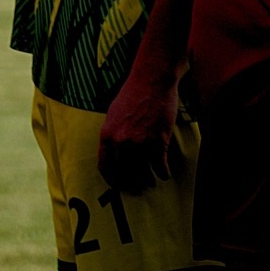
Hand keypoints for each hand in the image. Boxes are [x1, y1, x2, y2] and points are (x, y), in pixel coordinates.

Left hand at [98, 65, 180, 193]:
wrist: (151, 83)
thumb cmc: (132, 95)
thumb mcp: (113, 115)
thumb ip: (113, 134)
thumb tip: (116, 151)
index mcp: (107, 135)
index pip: (105, 165)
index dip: (111, 178)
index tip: (117, 184)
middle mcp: (121, 142)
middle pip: (124, 172)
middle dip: (130, 182)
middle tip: (136, 187)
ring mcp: (140, 143)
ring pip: (143, 171)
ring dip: (147, 180)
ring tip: (150, 183)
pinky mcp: (159, 142)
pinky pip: (160, 165)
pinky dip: (163, 172)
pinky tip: (164, 175)